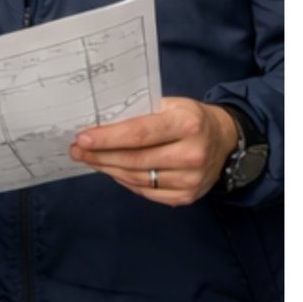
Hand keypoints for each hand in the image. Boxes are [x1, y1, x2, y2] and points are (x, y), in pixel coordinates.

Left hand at [70, 98, 238, 203]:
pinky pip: (144, 191)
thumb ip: (139, 114)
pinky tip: (113, 171)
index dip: (107, 139)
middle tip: (77, 151)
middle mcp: (192, 153)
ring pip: (135, 178)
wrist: (225, 139)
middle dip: (100, 156)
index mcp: (187, 124)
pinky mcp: (186, 196)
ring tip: (90, 160)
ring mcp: (191, 179)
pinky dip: (125, 181)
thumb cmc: (189, 118)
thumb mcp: (170, 105)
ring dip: (108, 169)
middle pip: (134, 160)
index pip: (138, 134)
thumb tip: (98, 124)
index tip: (82, 139)